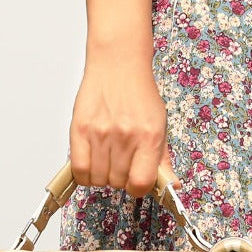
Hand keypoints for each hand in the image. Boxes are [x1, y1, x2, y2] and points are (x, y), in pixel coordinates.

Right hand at [69, 55, 180, 198]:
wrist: (118, 64)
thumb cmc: (139, 95)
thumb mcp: (159, 126)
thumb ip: (163, 160)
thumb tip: (172, 186)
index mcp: (149, 137)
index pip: (140, 183)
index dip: (137, 187)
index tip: (136, 180)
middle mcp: (125, 135)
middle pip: (118, 183)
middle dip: (120, 178)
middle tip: (121, 162)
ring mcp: (101, 133)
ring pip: (98, 179)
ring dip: (102, 175)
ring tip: (106, 159)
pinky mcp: (80, 129)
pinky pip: (79, 170)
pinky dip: (85, 174)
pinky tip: (91, 164)